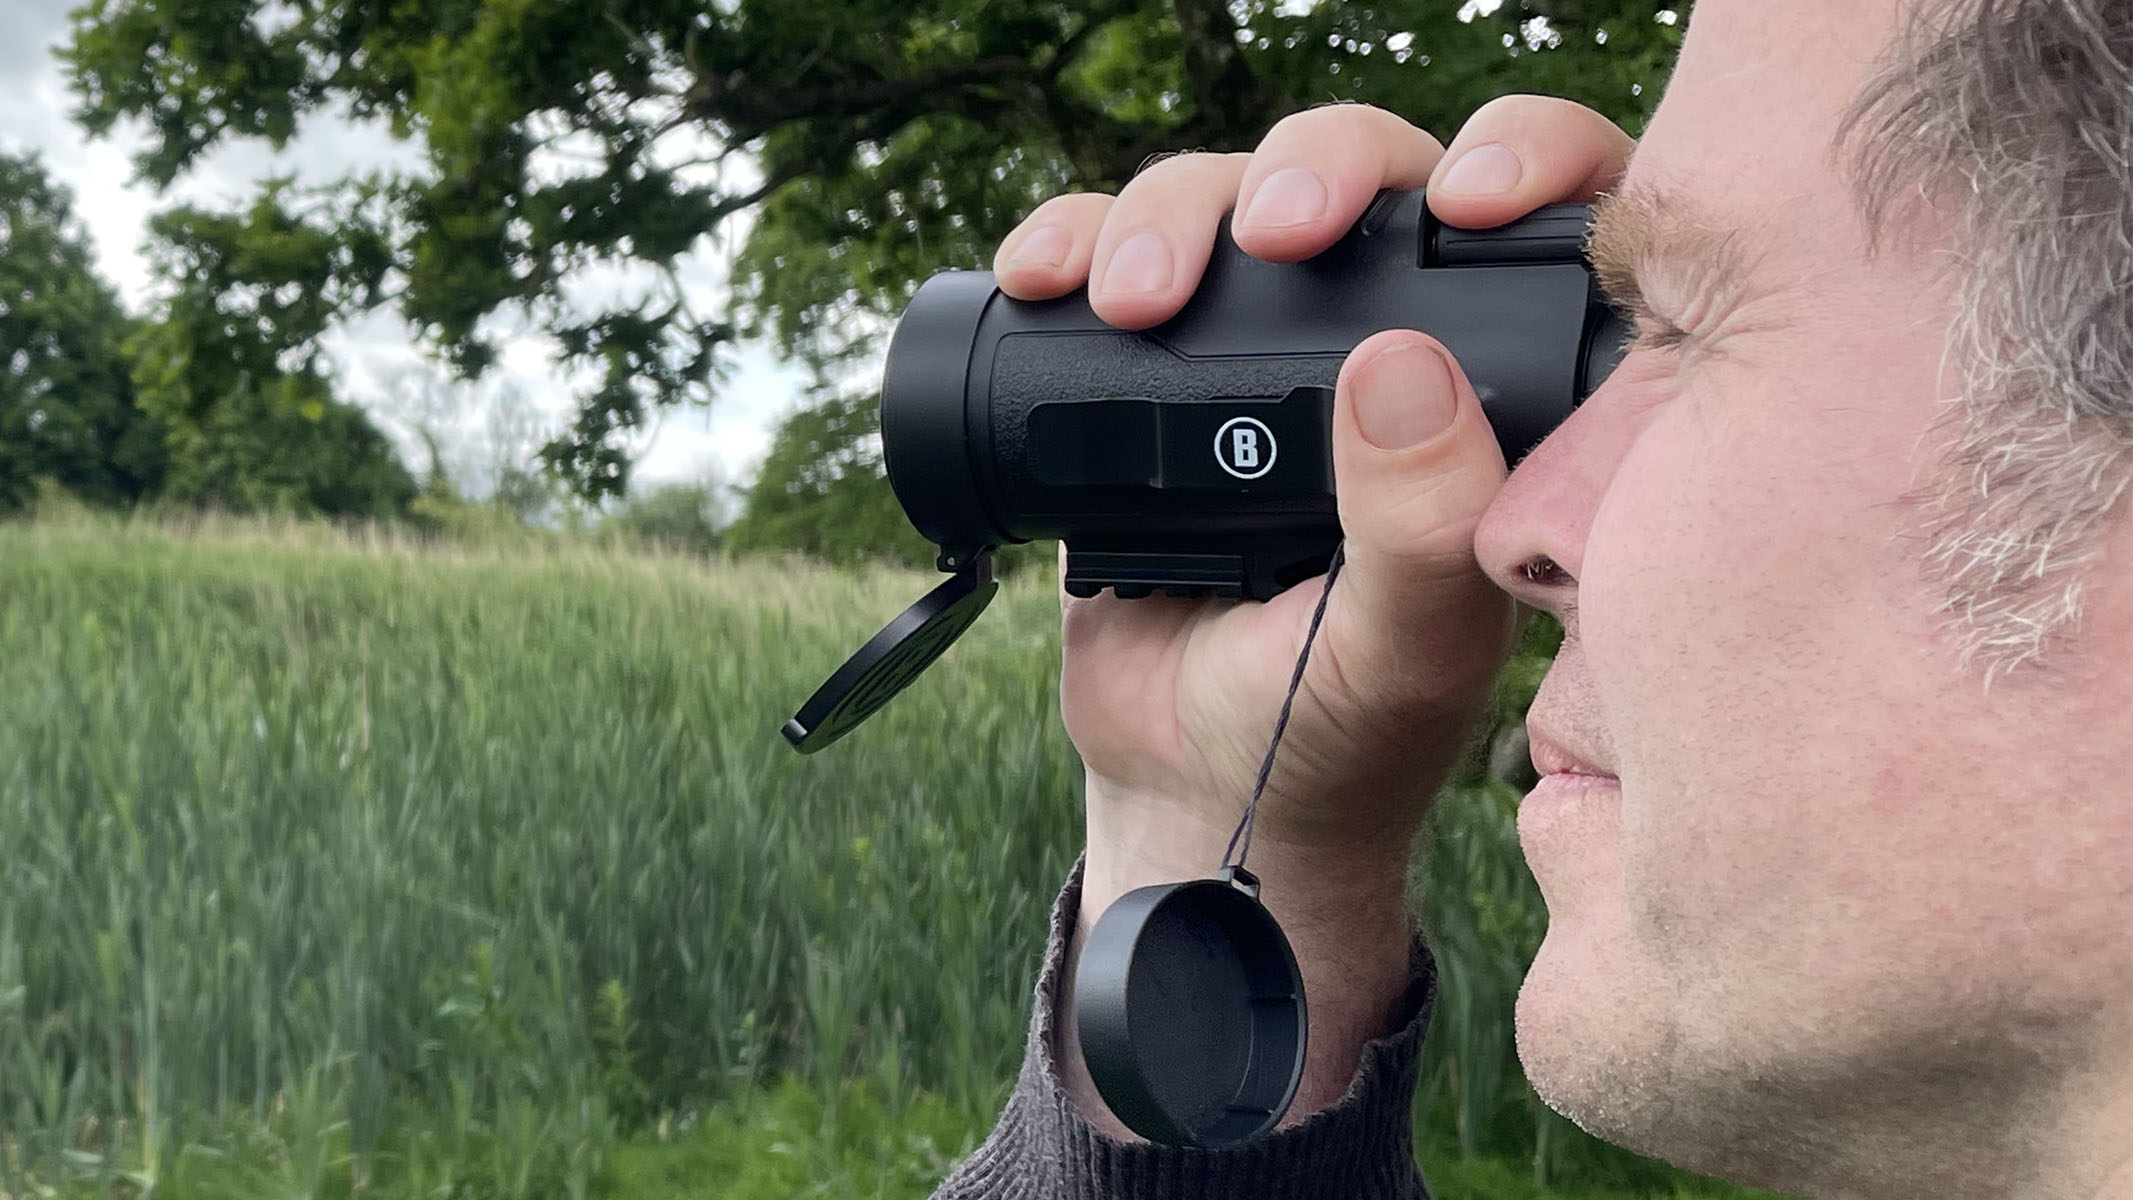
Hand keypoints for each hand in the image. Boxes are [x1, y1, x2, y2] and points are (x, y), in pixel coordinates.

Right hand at [993, 98, 1636, 1135]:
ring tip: (1129, 299)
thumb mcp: (1402, 658)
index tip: (1473, 196)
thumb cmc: (1332, 736)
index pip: (1549, 222)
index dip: (1528, 161)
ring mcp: (1264, 355)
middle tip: (1272, 233)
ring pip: (1230, 199)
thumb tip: (1400, 364)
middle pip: (1369, 174)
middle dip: (1312, 172)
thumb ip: (1424, 536)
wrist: (1190, 791)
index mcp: (1499, 398)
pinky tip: (1044, 273)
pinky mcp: (1151, 376)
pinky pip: (1111, 261)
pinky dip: (1072, 244)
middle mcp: (1392, 350)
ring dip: (1173, 213)